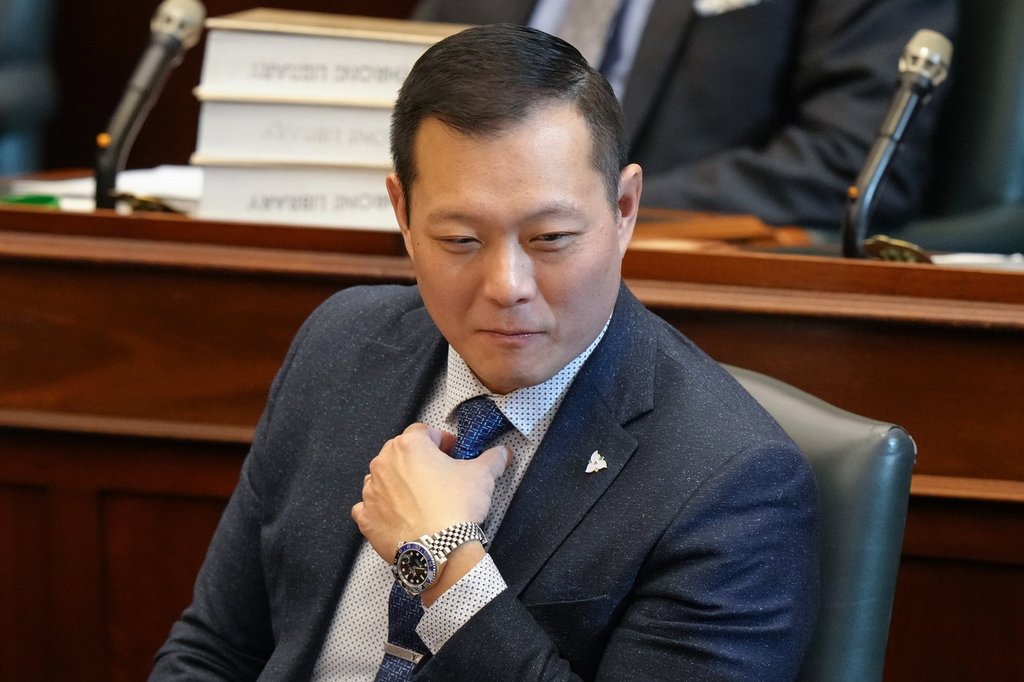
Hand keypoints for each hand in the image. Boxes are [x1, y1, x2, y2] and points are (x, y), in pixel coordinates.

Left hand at [351, 423, 510, 563]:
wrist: (439, 552)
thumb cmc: (457, 507)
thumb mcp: (483, 476)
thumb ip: (493, 458)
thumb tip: (504, 453)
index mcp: (409, 446)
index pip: (423, 431)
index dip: (440, 440)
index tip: (452, 451)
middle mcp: (383, 464)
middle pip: (400, 452)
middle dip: (418, 460)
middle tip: (438, 474)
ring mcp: (371, 492)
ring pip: (382, 478)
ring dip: (397, 482)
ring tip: (419, 498)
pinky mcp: (366, 518)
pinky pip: (368, 507)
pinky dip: (381, 509)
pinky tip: (398, 516)